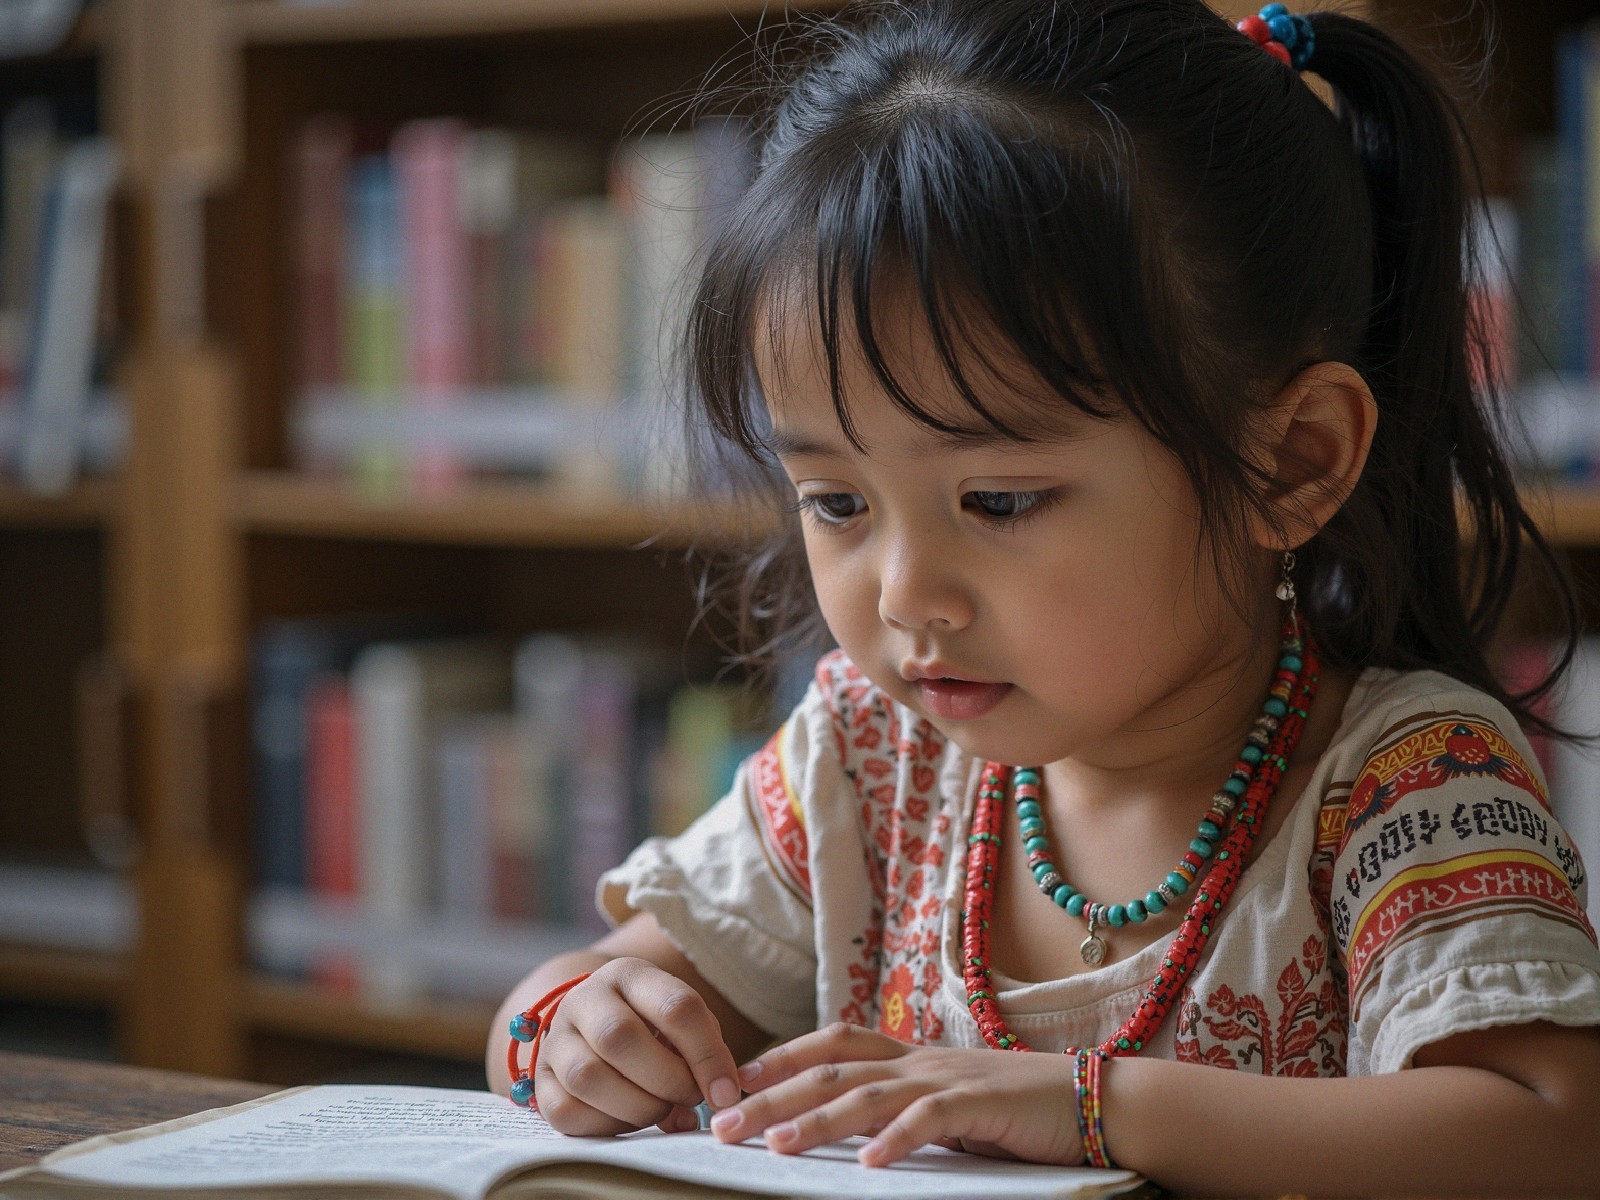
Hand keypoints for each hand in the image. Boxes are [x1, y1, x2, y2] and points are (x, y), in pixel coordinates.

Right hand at [533, 957, 742, 1136]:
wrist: (590, 1026)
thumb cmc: (650, 1027)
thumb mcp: (679, 1023)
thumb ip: (702, 1053)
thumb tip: (718, 1100)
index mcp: (629, 975)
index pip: (675, 1007)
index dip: (708, 1055)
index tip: (726, 1093)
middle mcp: (585, 999)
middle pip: (621, 1037)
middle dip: (667, 1079)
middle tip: (689, 1098)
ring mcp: (556, 1039)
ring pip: (589, 1077)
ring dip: (638, 1106)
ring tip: (660, 1109)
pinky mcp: (540, 1081)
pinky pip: (567, 1112)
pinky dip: (607, 1126)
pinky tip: (627, 1120)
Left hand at [709, 1022, 1084, 1166]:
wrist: (1089, 1099)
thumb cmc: (1014, 1109)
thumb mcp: (944, 1102)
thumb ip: (900, 1107)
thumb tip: (848, 1131)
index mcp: (907, 1055)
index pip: (830, 1044)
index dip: (780, 1057)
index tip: (732, 1079)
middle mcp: (918, 1059)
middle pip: (829, 1070)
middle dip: (772, 1095)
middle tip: (722, 1123)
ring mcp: (947, 1078)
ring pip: (867, 1093)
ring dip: (818, 1120)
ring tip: (776, 1144)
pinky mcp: (980, 1104)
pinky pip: (930, 1119)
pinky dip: (897, 1139)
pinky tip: (869, 1162)